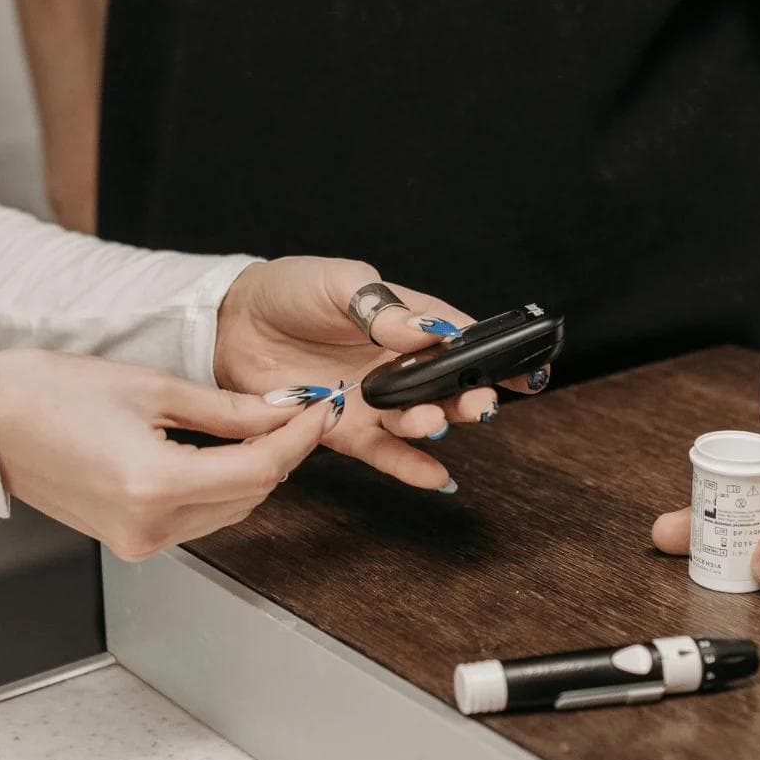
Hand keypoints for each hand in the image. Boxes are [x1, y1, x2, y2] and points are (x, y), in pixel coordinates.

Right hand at [0, 348, 339, 559]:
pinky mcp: (132, 541)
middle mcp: (150, 526)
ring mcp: (140, 541)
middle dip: (284, 450)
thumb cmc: (52, 393)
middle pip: (253, 494)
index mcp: (154, 485)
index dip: (300, 436)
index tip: (323, 406)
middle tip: (302, 408)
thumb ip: (229, 409)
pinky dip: (225, 485)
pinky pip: (202, 516)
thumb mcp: (152, 388)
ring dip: (257, 470)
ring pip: (233, 510)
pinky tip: (230, 450)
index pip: (260, 469)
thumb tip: (286, 409)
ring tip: (270, 423)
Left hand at [214, 257, 544, 491]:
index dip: (497, 354)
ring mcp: (374, 398)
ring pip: (418, 420)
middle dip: (471, 396)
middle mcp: (398, 364)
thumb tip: (421, 330)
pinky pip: (383, 451)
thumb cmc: (289, 290)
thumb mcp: (336, 281)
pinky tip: (437, 478)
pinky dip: (410, 466)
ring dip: (434, 425)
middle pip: (450, 386)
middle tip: (479, 402)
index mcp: (406, 321)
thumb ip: (380, 306)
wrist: (233, 323)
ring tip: (434, 423)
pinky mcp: (343, 427)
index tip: (526, 369)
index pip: (463, 338)